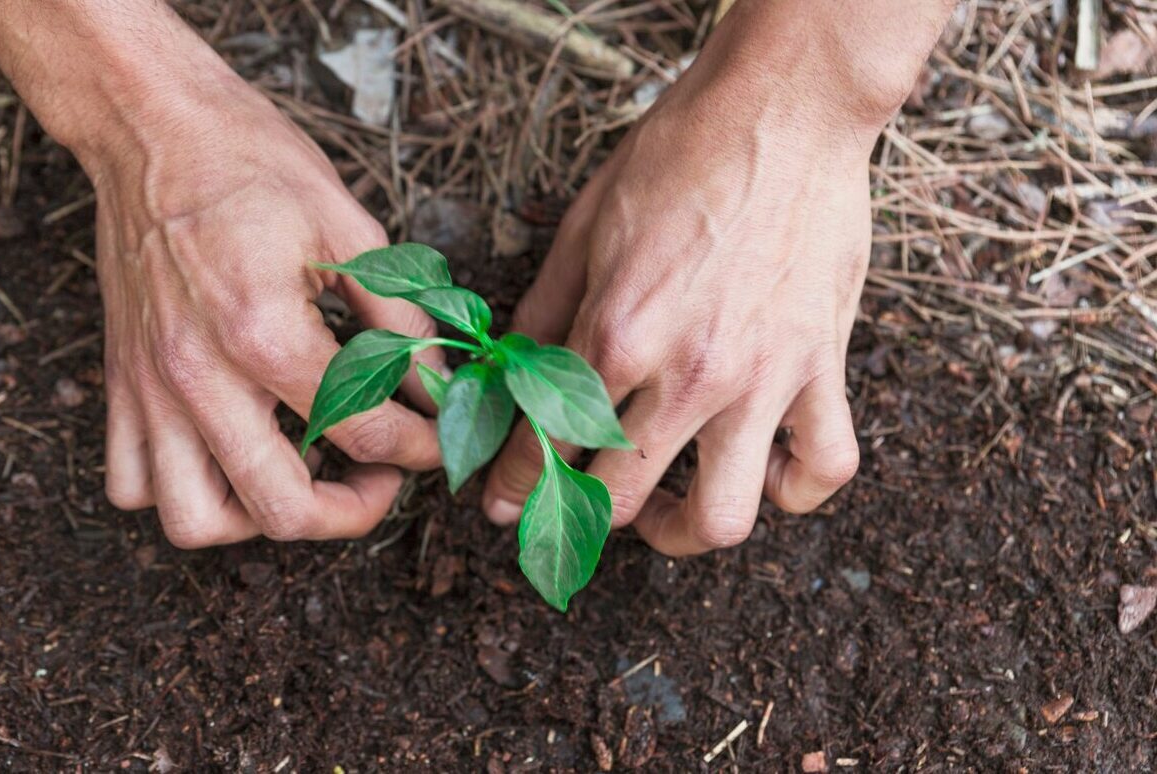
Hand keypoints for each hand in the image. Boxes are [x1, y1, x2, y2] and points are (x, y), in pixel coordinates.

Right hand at [88, 75, 442, 546]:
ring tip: (300, 474)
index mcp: (263, 331)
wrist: (148, 124)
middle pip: (282, 508)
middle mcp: (198, 376)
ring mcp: (150, 388)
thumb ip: (399, 318)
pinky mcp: (120, 384)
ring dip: (258, 518)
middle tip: (382, 478)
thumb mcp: (346, 226)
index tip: (437, 441)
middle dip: (354, 513)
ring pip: (194, 520)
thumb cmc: (246, 160)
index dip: (421, 447)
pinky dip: (182, 493)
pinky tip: (230, 454)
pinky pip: (133, 484)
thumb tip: (437, 383)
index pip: (362, 431)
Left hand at [481, 61, 879, 554]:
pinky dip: (793, 489)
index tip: (501, 506)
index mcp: (617, 333)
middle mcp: (689, 373)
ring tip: (664, 511)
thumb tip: (504, 376)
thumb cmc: (678, 156)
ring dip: (681, 533)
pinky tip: (761, 470)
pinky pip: (823, 468)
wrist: (782, 109)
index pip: (548, 445)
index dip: (513, 489)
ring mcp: (764, 378)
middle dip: (580, 518)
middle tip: (572, 507)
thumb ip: (542, 315)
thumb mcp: (584, 230)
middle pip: (622, 498)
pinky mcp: (823, 368)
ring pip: (724, 516)